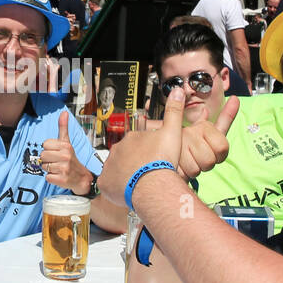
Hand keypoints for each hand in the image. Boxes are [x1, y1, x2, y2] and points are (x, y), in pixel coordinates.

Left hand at [41, 111, 92, 193]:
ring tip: (58, 168)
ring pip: (44, 167)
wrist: (82, 177)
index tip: (56, 152)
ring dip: (49, 169)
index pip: (45, 144)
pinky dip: (51, 178)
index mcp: (65, 146)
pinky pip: (47, 177)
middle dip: (47, 160)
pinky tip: (58, 176)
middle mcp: (66, 156)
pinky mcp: (62, 179)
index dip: (48, 149)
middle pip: (42, 156)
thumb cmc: (71, 159)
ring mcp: (64, 168)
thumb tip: (63, 112)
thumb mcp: (67, 142)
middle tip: (56, 161)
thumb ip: (63, 128)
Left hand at [99, 88, 237, 205]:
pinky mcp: (105, 182)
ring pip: (116, 170)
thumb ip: (174, 112)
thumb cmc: (162, 161)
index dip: (145, 152)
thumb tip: (177, 91)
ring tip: (139, 184)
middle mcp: (117, 150)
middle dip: (134, 164)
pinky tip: (127, 191)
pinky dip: (115, 188)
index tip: (152, 160)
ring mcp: (109, 166)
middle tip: (146, 174)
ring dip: (125, 176)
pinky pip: (108, 185)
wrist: (153, 185)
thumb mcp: (172, 132)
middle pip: (125, 157)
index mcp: (132, 138)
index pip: (136, 143)